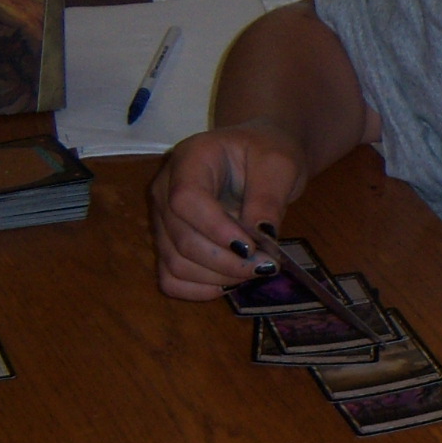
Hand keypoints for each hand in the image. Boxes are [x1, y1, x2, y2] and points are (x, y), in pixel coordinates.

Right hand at [149, 123, 307, 298]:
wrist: (256, 154)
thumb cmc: (266, 153)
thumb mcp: (279, 164)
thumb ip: (268, 197)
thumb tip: (261, 238)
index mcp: (190, 159)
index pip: (186, 200)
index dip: (215, 229)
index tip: (252, 247)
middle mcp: (165, 189)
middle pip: (180, 238)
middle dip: (227, 262)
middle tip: (268, 265)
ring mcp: (162, 219)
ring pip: (175, 263)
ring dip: (218, 278)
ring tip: (255, 270)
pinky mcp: (168, 243)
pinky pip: (171, 278)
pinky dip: (199, 289)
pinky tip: (230, 282)